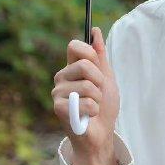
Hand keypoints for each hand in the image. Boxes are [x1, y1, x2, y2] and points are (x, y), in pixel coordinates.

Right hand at [52, 26, 119, 155]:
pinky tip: (87, 116)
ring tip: (93, 107)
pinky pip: (85, 102)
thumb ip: (100, 56)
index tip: (98, 66)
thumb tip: (95, 31)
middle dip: (100, 81)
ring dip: (98, 99)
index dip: (90, 53)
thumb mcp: (106, 77)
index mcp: (71, 68)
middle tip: (98, 93)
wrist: (101, 133)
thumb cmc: (104, 107)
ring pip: (87, 86)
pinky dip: (93, 111)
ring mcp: (58, 92)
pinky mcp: (58, 108)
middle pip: (85, 65)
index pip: (74, 46)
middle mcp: (62, 77)